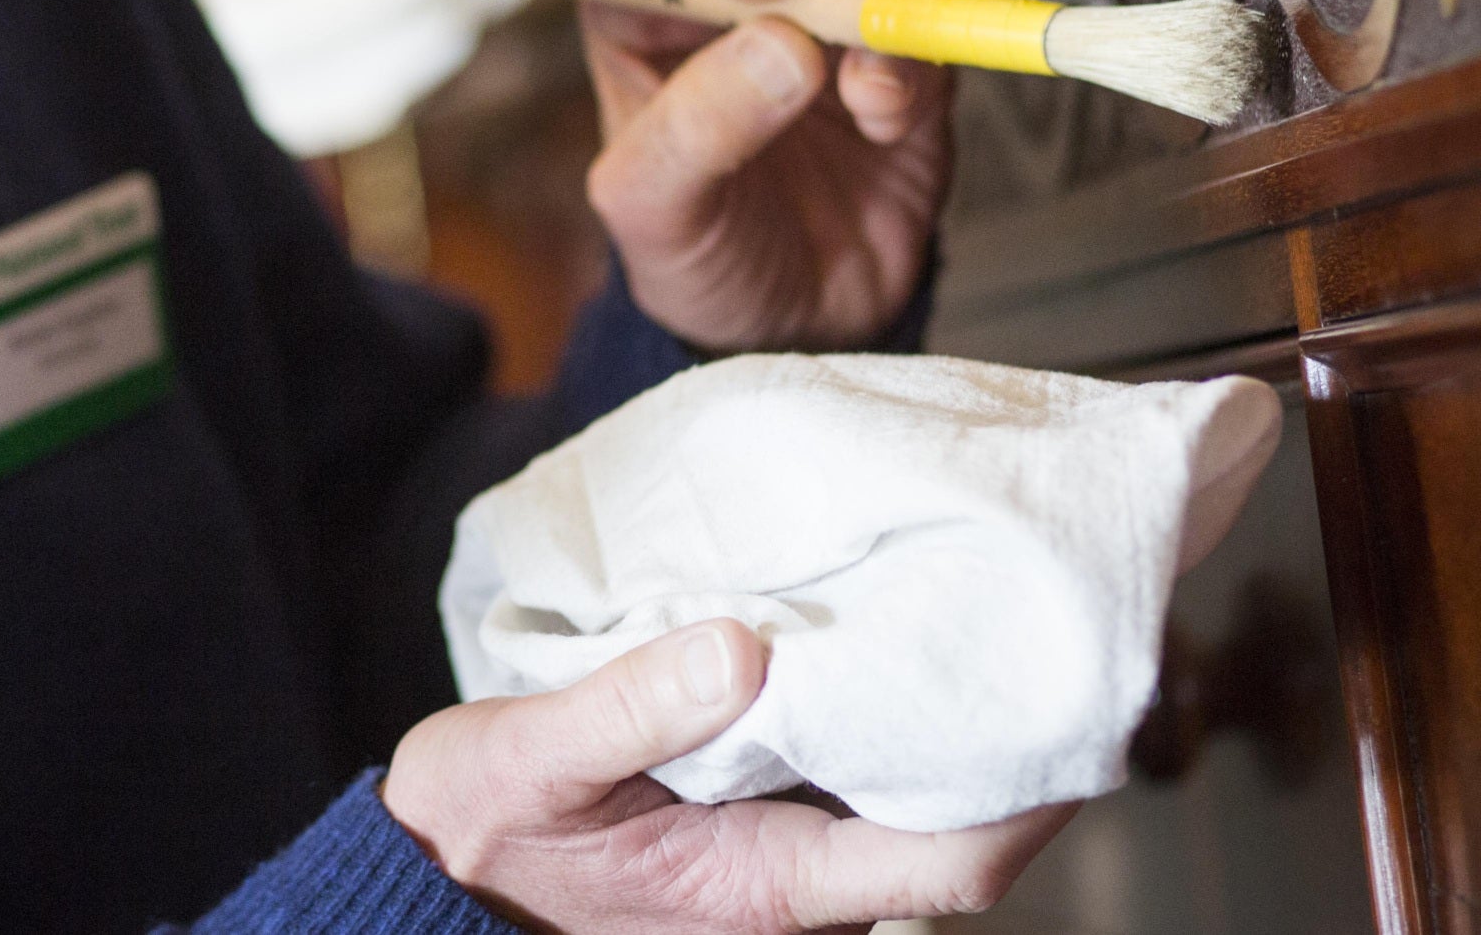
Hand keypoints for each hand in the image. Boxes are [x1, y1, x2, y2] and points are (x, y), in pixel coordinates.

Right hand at [380, 621, 1073, 932]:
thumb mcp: (534, 760)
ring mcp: (777, 868)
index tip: (1079, 706)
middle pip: (950, 831)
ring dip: (941, 724)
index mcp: (768, 887)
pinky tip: (862, 639)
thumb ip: (635, 710)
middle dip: (1005, 741)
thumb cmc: (474, 832)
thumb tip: (741, 649)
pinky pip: (847, 783)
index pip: (951, 867)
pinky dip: (872, 716)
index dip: (1033, 798)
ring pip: (903, 805)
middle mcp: (794, 891)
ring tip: (963, 612)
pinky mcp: (750, 836)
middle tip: (1036, 622)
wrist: (423, 879)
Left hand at [580, 0, 952, 350]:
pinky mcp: (902, 63)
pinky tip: (886, 116)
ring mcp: (824, 20)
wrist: (786, 334)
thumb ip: (697, 129)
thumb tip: (782, 46)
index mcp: (641, 5)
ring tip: (876, 66)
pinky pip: (924, 28)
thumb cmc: (695, 258)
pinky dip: (918, 59)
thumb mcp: (653, 213)